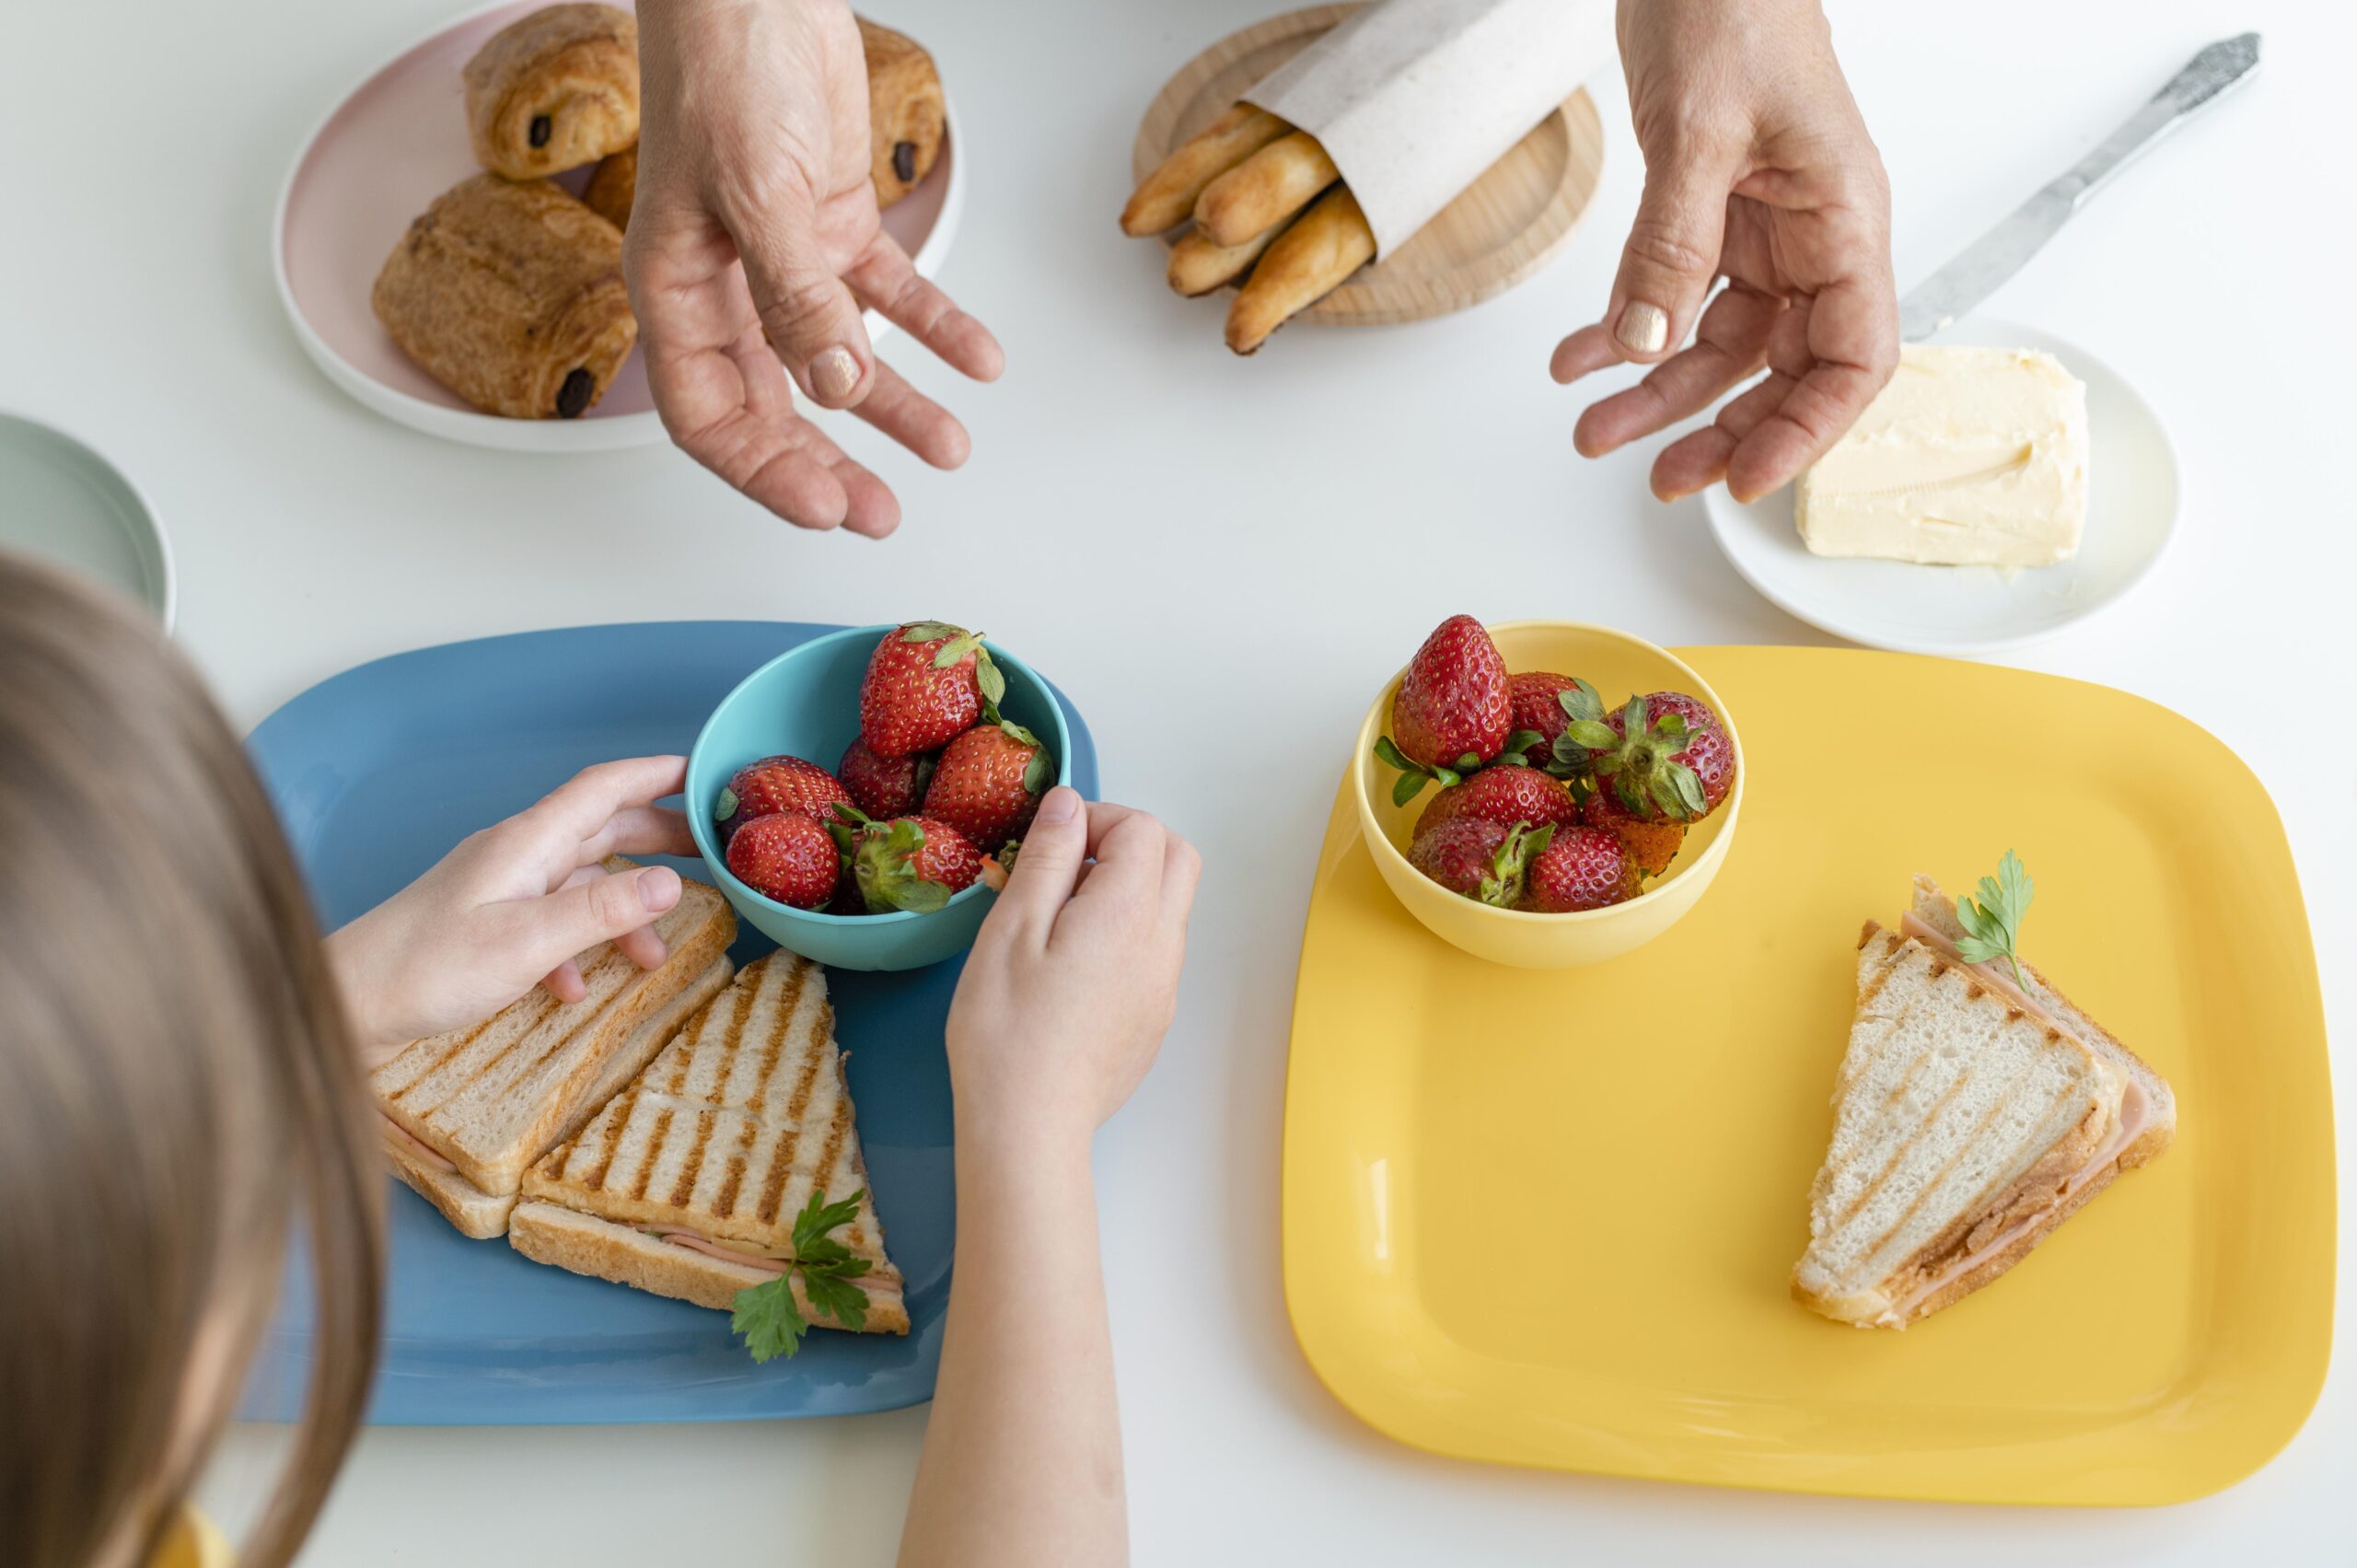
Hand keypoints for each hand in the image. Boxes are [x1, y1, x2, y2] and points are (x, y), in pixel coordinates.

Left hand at [325, 757, 699, 1061]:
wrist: (349, 1000)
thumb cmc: (426, 968)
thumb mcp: (526, 941)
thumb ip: (600, 909)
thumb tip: (669, 882)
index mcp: (528, 842)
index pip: (605, 788)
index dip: (658, 775)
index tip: (705, 776)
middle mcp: (517, 854)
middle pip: (601, 829)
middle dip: (658, 839)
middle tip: (712, 855)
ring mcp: (499, 886)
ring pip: (579, 881)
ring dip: (622, 908)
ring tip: (658, 950)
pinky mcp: (484, 922)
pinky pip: (549, 920)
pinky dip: (577, 945)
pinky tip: (579, 985)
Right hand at [628, 0, 1002, 535]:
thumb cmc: (724, 69)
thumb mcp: (759, 192)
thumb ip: (796, 297)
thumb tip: (837, 385)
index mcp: (676, 289)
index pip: (707, 414)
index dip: (762, 469)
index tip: (824, 506)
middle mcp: (726, 285)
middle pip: (777, 403)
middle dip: (832, 462)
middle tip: (883, 513)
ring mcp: (783, 257)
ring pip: (841, 359)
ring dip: (895, 408)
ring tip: (948, 449)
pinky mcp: (834, 223)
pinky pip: (888, 294)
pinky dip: (934, 328)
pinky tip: (976, 358)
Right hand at [945, 789, 1199, 1151]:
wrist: (1030, 1126)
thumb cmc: (1007, 1034)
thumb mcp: (1011, 930)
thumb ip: (1048, 858)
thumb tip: (1068, 804)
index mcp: (1127, 915)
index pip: (1144, 828)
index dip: (1097, 818)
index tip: (1051, 844)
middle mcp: (1161, 946)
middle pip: (1177, 857)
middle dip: (1127, 841)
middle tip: (1066, 865)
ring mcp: (1164, 985)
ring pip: (1169, 905)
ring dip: (1126, 887)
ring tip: (1059, 917)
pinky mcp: (1154, 1017)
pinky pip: (1155, 950)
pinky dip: (1125, 931)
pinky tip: (1071, 962)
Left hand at [1552, 0, 1896, 501]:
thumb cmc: (1730, 7)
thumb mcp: (1697, 128)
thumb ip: (1672, 241)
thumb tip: (1647, 342)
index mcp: (1844, 219)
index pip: (1854, 359)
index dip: (1807, 431)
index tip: (1744, 478)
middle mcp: (1813, 237)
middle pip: (1784, 369)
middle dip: (1720, 428)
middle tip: (1658, 477)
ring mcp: (1762, 232)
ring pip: (1718, 346)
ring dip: (1655, 393)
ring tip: (1591, 430)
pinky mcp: (1712, 219)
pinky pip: (1673, 299)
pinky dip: (1623, 333)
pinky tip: (1576, 360)